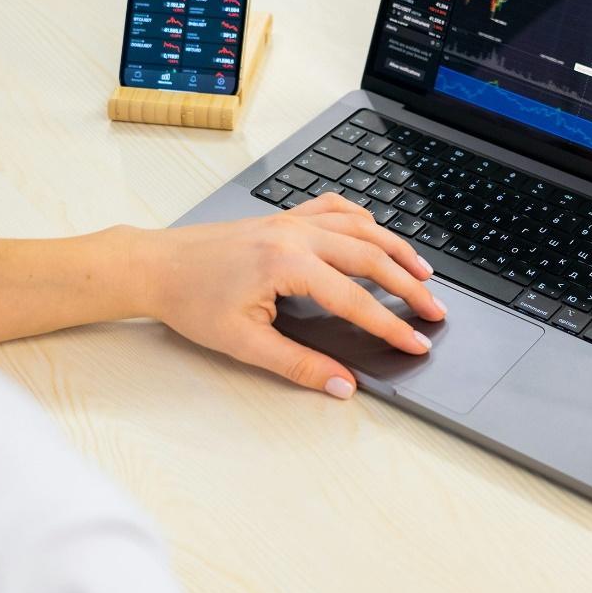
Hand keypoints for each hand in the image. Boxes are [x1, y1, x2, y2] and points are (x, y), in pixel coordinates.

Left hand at [140, 193, 444, 398]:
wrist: (156, 266)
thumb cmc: (190, 300)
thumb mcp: (243, 343)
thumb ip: (298, 365)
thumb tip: (342, 384)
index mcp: (288, 264)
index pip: (356, 300)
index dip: (391, 325)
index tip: (416, 343)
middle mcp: (296, 234)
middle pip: (370, 256)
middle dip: (408, 285)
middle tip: (435, 309)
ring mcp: (290, 220)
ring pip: (359, 227)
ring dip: (395, 248)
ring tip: (422, 271)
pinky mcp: (282, 217)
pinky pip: (334, 208)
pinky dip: (361, 219)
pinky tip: (374, 230)